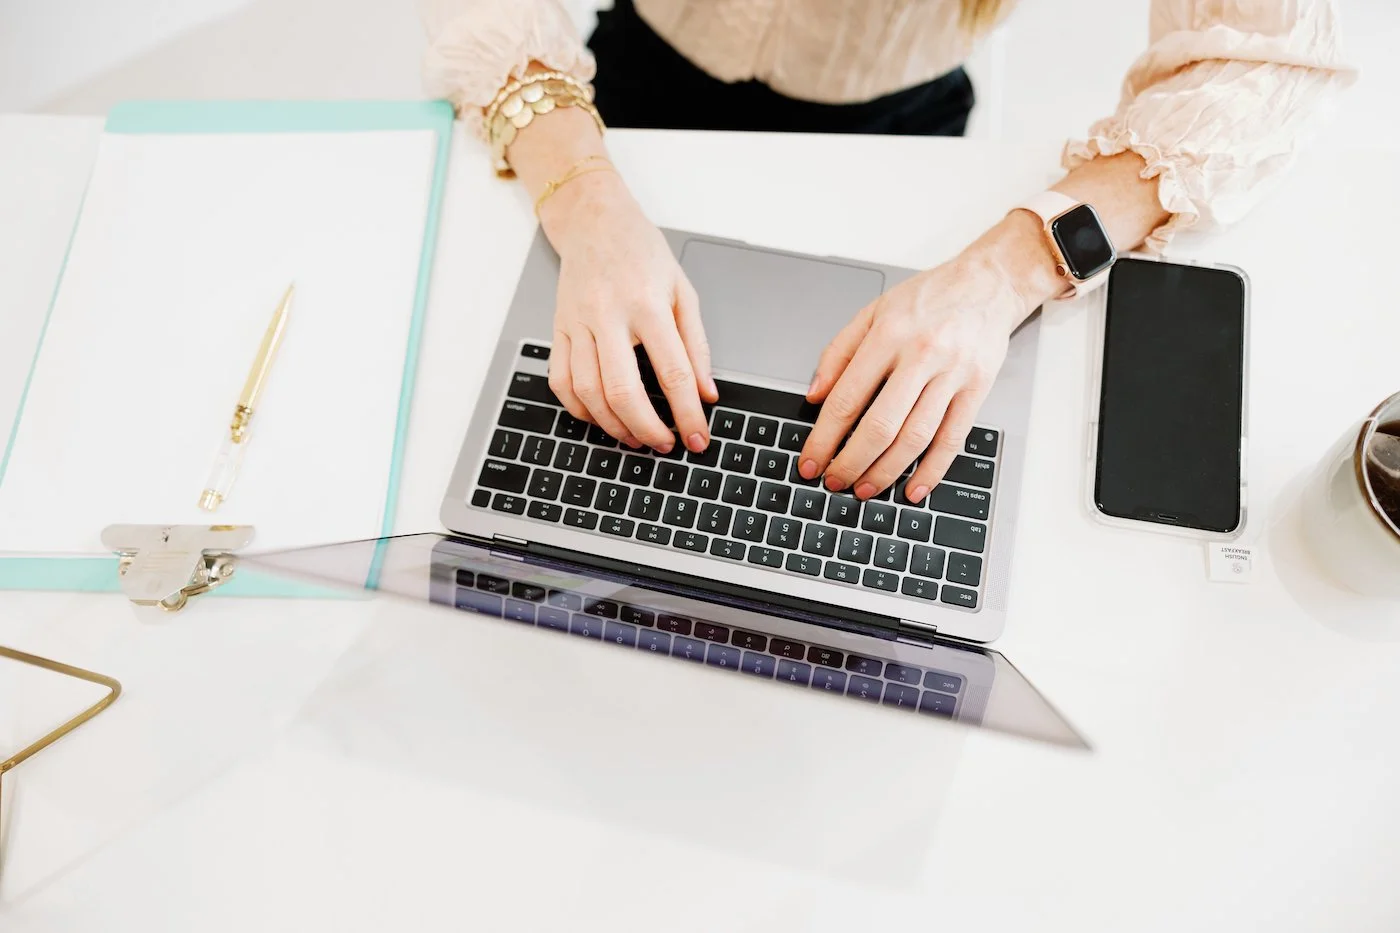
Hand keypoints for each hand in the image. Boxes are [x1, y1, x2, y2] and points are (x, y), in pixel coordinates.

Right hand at [543, 172, 717, 453]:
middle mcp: (608, 314)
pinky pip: (561, 382)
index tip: (697, 438)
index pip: (672, 372)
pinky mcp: (557, 329)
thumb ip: (696, 345)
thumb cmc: (641, 253)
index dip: (687, 413)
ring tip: (637, 437)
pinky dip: (580, 409)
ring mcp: (577, 323)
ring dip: (614, 425)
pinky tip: (601, 417)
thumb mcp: (683, 291)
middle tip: (665, 445)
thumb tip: (705, 393)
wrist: (594, 221)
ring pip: (589, 391)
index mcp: (647, 303)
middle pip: (623, 390)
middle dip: (647, 429)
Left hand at [798, 225, 1047, 501]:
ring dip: (886, 471)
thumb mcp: (873, 311)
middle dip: (851, 462)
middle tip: (834, 482)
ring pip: (915, 437)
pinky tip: (914, 488)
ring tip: (864, 489)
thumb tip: (814, 395)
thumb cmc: (928, 298)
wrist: (988, 282)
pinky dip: (932, 470)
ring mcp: (952, 374)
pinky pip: (952, 439)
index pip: (848, 398)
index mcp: (888, 334)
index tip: (811, 461)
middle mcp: (921, 355)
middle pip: (881, 425)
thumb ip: (838, 352)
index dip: (825, 437)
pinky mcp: (977, 389)